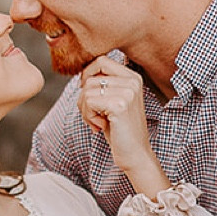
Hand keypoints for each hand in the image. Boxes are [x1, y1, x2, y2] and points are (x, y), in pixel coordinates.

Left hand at [78, 53, 165, 195]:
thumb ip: (101, 86)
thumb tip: (81, 75)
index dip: (87, 74)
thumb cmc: (120, 130)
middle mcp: (132, 81)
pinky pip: (89, 102)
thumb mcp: (111, 103)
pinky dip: (88, 117)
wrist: (135, 155)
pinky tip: (100, 126)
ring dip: (85, 110)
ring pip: (87, 90)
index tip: (87, 94)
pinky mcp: (120, 104)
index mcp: (133, 78)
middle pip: (91, 77)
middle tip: (93, 115)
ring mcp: (128, 92)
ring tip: (98, 122)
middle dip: (84, 98)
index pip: (102, 61)